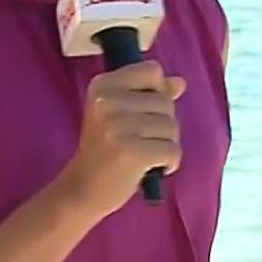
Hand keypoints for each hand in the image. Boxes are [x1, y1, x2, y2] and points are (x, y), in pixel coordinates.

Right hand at [59, 60, 184, 219]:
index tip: (142, 112)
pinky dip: (169, 163)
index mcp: (101, 86)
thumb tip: (180, 82)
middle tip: (138, 141)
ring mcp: (119, 126)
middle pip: (166, 101)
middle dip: (162, 125)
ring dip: (165, 145)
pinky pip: (173, 150)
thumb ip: (149, 94)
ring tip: (143, 155)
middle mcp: (107, 101)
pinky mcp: (133, 152)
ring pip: (172, 126)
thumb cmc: (103, 151)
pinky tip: (149, 169)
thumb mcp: (119, 114)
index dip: (157, 92)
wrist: (81, 190)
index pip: (152, 71)